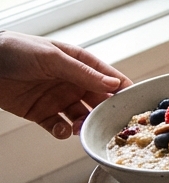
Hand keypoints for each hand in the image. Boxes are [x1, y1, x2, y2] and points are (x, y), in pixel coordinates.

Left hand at [0, 32, 130, 138]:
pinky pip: (59, 127)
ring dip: (86, 125)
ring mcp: (58, 99)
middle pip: (100, 101)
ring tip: (85, 128)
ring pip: (82, 117)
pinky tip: (62, 130)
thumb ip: (84, 73)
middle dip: (108, 113)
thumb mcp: (53, 58)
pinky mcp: (41, 113)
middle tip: (114, 124)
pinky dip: (64, 132)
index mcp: (80, 64)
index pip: (110, 78)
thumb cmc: (17, 50)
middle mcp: (73, 82)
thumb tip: (114, 85)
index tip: (137, 104)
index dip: (124, 90)